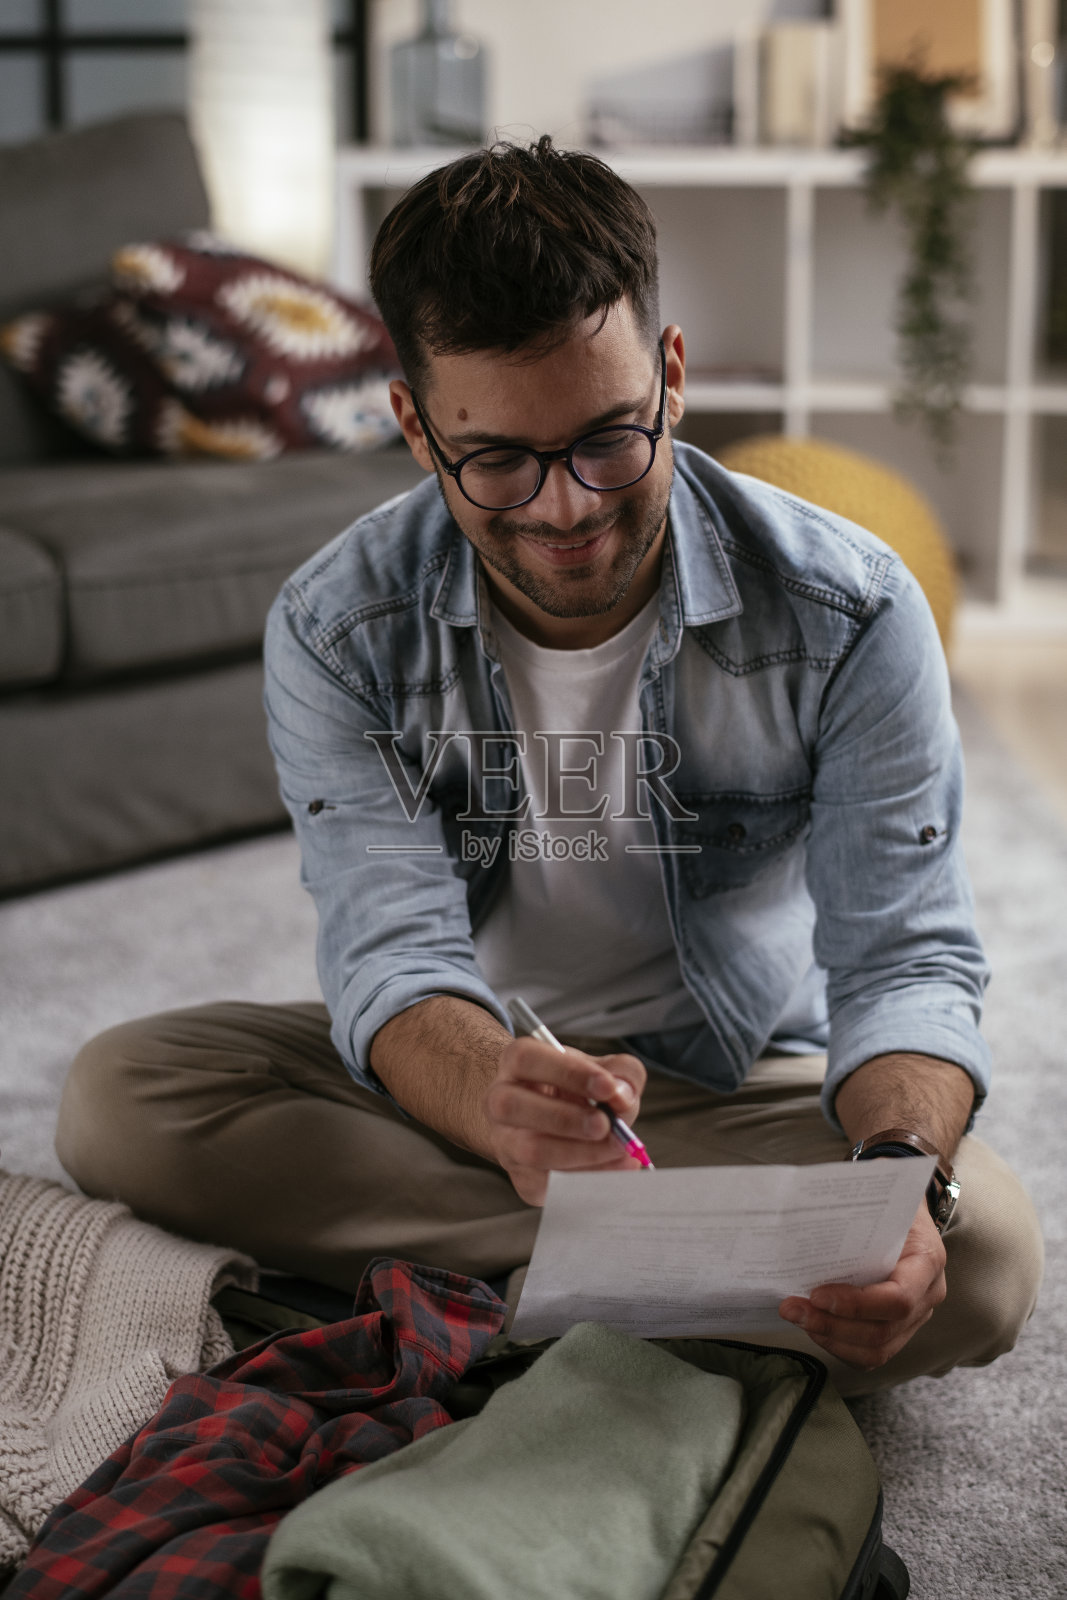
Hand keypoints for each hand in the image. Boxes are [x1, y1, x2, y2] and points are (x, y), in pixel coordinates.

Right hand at [484, 1037, 645, 1205]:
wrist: (555, 1120)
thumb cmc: (576, 1090)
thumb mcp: (601, 1069)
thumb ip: (621, 1073)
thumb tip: (623, 1096)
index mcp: (516, 1061)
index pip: (527, 1059)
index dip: (568, 1073)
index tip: (608, 1087)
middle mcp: (499, 1101)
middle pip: (513, 1106)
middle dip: (566, 1119)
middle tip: (607, 1125)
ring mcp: (505, 1142)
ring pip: (530, 1151)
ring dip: (580, 1153)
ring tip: (618, 1148)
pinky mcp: (522, 1177)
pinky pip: (549, 1185)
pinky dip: (588, 1179)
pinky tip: (615, 1168)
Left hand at [778, 1199, 946, 1369]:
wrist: (904, 1211)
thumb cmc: (888, 1205)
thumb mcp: (880, 1201)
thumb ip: (854, 1214)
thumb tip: (805, 1221)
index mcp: (927, 1261)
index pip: (898, 1298)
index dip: (856, 1304)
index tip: (816, 1294)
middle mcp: (928, 1295)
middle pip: (883, 1331)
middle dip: (832, 1325)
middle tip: (793, 1309)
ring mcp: (917, 1317)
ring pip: (877, 1351)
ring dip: (831, 1340)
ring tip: (800, 1319)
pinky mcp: (901, 1330)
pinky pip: (871, 1354)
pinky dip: (838, 1346)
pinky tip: (814, 1327)